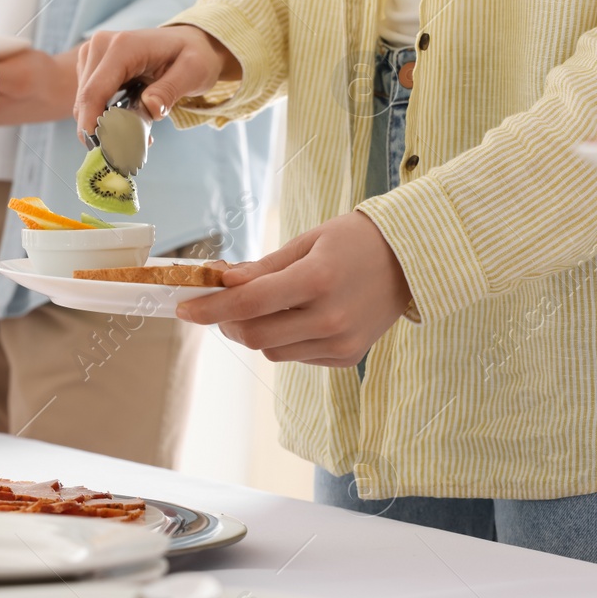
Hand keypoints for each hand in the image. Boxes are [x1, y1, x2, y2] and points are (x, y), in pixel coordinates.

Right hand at [73, 25, 240, 133]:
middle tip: (133, 146)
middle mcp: (100, 46)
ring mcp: (92, 54)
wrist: (189, 42)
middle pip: (86, 100)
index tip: (99, 150)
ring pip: (85, 102)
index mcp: (122, 46)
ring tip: (138, 130)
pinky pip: (90, 98)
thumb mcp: (193, 72)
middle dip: (103, 129)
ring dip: (105, 123)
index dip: (92, 124)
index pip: (94, 91)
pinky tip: (129, 118)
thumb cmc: (194, 55)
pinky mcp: (91, 64)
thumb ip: (170, 90)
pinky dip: (105, 115)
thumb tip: (150, 108)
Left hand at [177, 212, 412, 366]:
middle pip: (253, 335)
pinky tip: (298, 316)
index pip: (247, 303)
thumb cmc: (357, 240)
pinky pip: (297, 355)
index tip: (183, 307)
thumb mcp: (308, 242)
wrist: (413, 260)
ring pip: (272, 350)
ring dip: (256, 330)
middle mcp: (329, 318)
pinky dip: (285, 338)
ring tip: (265, 306)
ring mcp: (340, 342)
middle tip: (219, 306)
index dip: (209, 308)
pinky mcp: (347, 357)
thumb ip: (263, 268)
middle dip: (226, 322)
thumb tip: (220, 282)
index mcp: (317, 280)